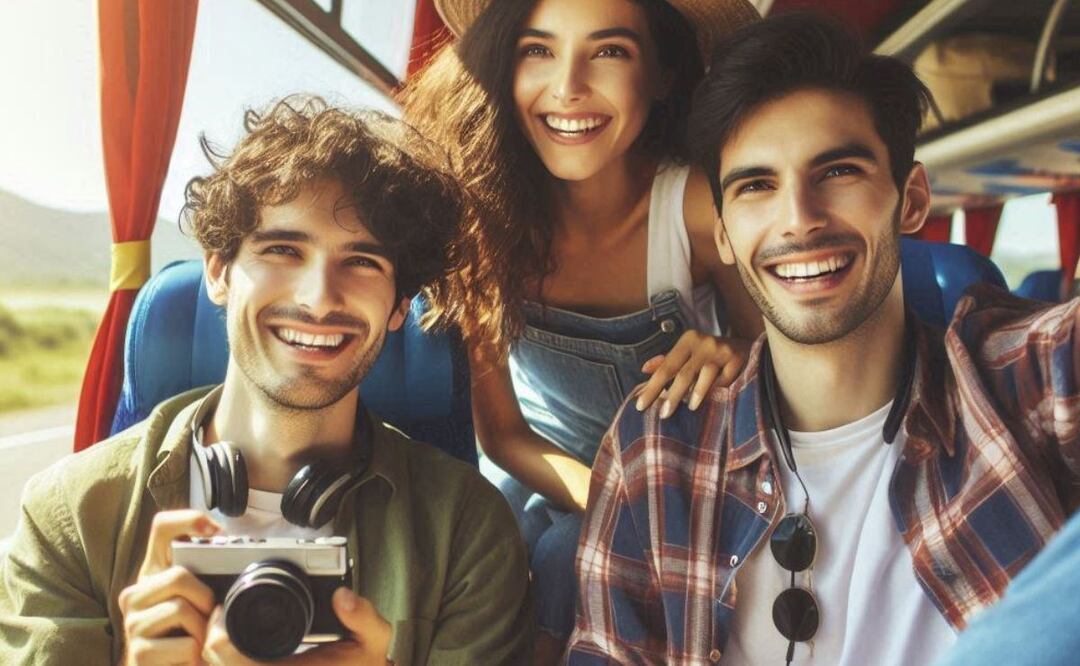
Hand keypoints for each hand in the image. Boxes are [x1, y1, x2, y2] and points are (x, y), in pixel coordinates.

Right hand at [118, 509, 220, 664]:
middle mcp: (134, 594)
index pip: (162, 529)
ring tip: (198, 642)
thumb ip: (205, 575)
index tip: (215, 531)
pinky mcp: (139, 653)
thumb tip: (229, 546)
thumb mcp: (199, 601)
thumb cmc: (188, 636)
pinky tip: (190, 660)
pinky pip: (186, 645)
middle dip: (204, 598)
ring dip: (202, 631)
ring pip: (181, 609)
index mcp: (153, 574)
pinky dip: (198, 656)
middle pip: (177, 575)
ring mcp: (132, 624)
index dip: (188, 520)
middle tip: (207, 617)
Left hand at [202, 587, 391, 664]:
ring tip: (224, 628)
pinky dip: (227, 662)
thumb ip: (363, 617)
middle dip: (210, 639)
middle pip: (214, 665)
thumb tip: (342, 596)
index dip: (217, 632)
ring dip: (215, 655)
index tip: (222, 608)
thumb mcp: (374, 640)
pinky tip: (235, 646)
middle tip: (219, 613)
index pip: (227, 657)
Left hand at [636, 331, 750, 417]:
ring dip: (697, 394)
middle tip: (663, 414)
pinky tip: (715, 398)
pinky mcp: (738, 359)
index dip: (652, 387)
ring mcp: (722, 350)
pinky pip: (725, 380)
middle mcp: (704, 342)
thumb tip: (644, 369)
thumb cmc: (710, 355)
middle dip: (673, 396)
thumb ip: (668, 361)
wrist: (747, 347)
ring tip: (690, 408)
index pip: (666, 367)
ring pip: (705, 376)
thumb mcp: (689, 353)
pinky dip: (718, 390)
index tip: (640, 406)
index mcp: (688, 340)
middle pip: (684, 373)